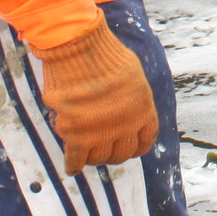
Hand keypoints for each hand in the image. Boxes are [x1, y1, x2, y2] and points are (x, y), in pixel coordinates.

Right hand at [38, 20, 158, 173]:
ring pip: (98, 158)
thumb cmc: (103, 53)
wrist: (79, 48)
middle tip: (103, 152)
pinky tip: (72, 167)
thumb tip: (125, 106)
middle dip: (112, 154)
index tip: (127, 149)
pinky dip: (73, 164)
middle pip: (121, 153)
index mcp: (143, 110)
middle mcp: (125, 125)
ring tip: (86, 155)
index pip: (144, 141)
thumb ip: (131, 96)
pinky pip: (76, 158)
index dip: (134, 148)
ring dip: (92, 158)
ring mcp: (101, 132)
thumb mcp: (132, 74)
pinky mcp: (76, 134)